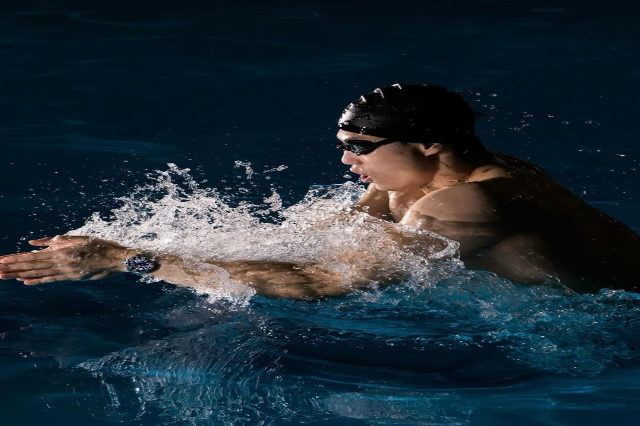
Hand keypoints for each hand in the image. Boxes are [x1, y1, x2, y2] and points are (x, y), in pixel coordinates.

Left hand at [0, 235, 133, 284]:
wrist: (119, 260)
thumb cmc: (101, 246)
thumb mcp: (79, 238)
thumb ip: (57, 239)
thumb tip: (34, 243)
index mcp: (63, 251)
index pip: (34, 256)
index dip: (16, 259)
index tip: (1, 260)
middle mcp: (62, 263)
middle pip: (33, 266)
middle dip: (12, 268)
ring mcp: (67, 272)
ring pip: (39, 274)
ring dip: (20, 275)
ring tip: (4, 277)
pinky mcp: (73, 278)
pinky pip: (52, 280)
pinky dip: (38, 281)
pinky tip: (25, 282)